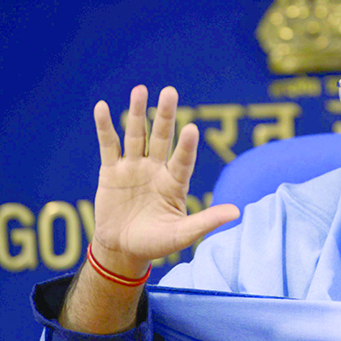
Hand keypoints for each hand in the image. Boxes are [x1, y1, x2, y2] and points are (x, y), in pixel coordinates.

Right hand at [90, 85, 238, 275]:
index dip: (187, 146)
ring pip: (136, 135)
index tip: (192, 128)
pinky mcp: (111, 172)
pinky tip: (102, 107)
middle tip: (169, 91)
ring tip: (140, 90)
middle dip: (165, 115)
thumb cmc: (156, 243)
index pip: (183, 160)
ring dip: (137, 113)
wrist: (123, 250)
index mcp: (175, 183)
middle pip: (162, 137)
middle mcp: (156, 169)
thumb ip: (206, 221)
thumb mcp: (182, 235)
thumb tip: (237, 213)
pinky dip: (105, 127)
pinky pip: (109, 145)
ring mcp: (134, 168)